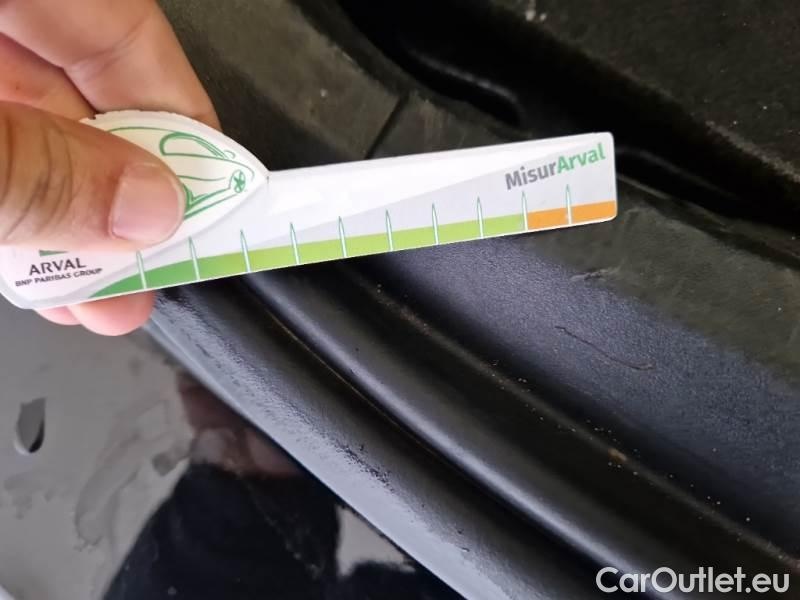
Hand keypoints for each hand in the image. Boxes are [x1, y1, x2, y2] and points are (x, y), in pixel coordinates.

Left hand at [0, 0, 217, 334]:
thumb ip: (38, 170)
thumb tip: (146, 209)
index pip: (124, 29)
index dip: (180, 117)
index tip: (212, 198)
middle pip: (80, 90)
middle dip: (116, 193)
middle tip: (150, 268)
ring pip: (28, 127)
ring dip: (61, 214)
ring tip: (90, 292)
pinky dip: (11, 201)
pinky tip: (28, 261)